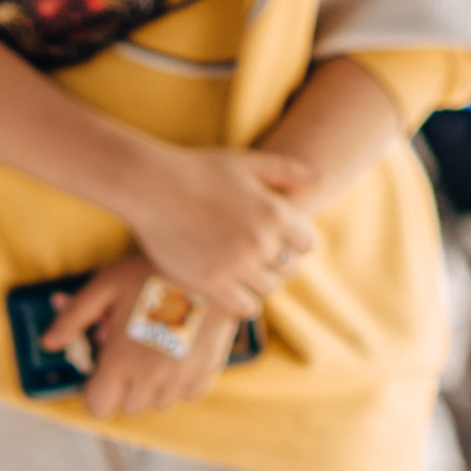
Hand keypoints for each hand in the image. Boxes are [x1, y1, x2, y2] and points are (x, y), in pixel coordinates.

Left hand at [49, 255, 240, 421]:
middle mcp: (150, 378)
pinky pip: (185, 395)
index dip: (97, 391)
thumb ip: (73, 317)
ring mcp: (180, 380)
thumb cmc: (151, 271)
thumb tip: (49, 343)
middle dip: (124, 387)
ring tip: (154, 350)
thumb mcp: (105, 286)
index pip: (98, 407)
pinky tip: (178, 352)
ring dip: (152, 387)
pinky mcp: (205, 374)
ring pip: (157, 404)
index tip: (103, 372)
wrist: (209, 263)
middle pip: (128, 407)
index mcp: (121, 361)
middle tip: (130, 353)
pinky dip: (179, 383)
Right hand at [114, 143, 316, 315]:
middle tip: (256, 253)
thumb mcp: (246, 162)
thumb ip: (286, 171)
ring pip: (269, 288)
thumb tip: (319, 179)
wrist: (151, 187)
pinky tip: (232, 286)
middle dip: (278, 260)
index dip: (296, 241)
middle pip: (289, 268)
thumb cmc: (200, 170)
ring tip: (242, 267)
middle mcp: (260, 242)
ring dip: (260, 280)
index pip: (308, 243)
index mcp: (274, 212)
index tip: (280, 238)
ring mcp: (236, 265)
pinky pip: (246, 307)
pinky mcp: (212, 284)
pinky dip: (244, 300)